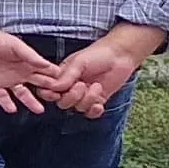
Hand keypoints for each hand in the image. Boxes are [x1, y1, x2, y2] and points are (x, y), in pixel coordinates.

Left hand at [0, 8, 63, 114]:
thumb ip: (31, 56)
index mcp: (28, 62)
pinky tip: (13, 109)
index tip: (70, 87)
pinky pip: (2, 97)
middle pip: (39, 84)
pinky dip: (7, 103)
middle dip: (50, 91)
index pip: (47, 72)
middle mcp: (20, 72)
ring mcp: (8, 79)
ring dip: (31, 102)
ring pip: (23, 94)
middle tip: (60, 99)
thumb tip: (46, 64)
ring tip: (40, 110)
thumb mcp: (16, 45)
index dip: (57, 79)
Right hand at [36, 25, 163, 117]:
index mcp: (62, 77)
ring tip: (97, 86)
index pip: (48, 90)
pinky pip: (90, 113)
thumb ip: (67, 75)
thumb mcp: (79, 62)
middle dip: (72, 97)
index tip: (57, 92)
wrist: (120, 56)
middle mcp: (71, 88)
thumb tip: (54, 87)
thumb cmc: (97, 54)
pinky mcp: (98, 100)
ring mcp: (84, 95)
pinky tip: (99, 104)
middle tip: (82, 84)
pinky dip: (94, 111)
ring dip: (88, 99)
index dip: (50, 94)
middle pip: (62, 103)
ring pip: (78, 108)